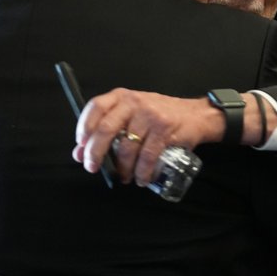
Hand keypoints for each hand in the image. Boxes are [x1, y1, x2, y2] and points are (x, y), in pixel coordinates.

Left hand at [72, 89, 220, 187]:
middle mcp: (134, 102)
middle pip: (106, 128)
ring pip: (127, 147)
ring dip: (122, 168)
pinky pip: (147, 156)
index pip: (96, 107)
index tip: (80, 147)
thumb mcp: (132, 115)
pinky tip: (141, 178)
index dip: (84, 128)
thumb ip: (108, 130)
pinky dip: (142, 172)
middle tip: (93, 168)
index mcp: (122, 97)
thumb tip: (80, 153)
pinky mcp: (164, 129)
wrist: (196, 115)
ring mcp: (150, 115)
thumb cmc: (159, 116)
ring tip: (124, 177)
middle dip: (96, 152)